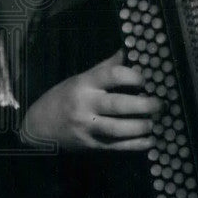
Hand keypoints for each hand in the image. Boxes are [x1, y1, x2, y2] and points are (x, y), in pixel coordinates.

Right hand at [21, 50, 160, 150]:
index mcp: (84, 84)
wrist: (38, 128)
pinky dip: (136, 145)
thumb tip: (126, 51)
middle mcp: (85, 105)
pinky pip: (117, 146)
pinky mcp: (91, 145)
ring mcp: (87, 127)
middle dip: (144, 105)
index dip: (133, 76)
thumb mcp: (79, 79)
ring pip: (119, 129)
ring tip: (153, 123)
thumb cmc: (61, 99)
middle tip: (159, 104)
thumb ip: (104, 68)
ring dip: (141, 126)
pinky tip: (149, 140)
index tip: (144, 81)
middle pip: (118, 105)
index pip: (112, 75)